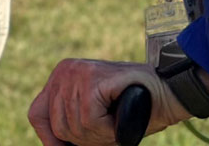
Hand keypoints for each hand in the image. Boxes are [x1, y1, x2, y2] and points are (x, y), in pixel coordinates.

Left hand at [27, 58, 183, 145]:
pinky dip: (107, 130)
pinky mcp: (91, 79)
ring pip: (74, 127)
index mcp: (62, 76)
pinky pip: (89, 121)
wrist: (171, 92)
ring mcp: (76, 73)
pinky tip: (118, 120)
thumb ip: (75, 118)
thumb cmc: (137, 106)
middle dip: (83, 139)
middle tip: (107, 132)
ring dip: (99, 135)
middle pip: (57, 125)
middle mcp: (64, 71)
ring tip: (115, 123)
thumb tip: (56, 145)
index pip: (37, 113)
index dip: (48, 138)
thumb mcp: (98, 112)